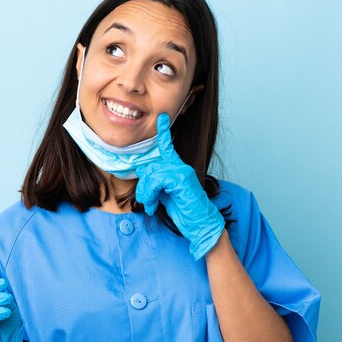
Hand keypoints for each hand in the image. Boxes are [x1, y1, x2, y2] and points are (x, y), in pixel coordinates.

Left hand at [135, 113, 225, 259]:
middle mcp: (180, 167)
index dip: (163, 132)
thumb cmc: (184, 211)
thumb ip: (155, 182)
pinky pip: (156, 180)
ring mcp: (182, 172)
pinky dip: (150, 193)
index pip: (167, 147)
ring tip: (150, 204)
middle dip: (143, 185)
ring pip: (151, 173)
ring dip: (145, 192)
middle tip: (146, 200)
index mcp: (177, 169)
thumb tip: (141, 171)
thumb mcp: (165, 194)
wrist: (200, 224)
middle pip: (150, 166)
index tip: (162, 116)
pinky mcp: (182, 179)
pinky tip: (154, 205)